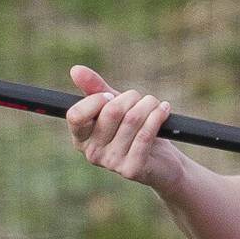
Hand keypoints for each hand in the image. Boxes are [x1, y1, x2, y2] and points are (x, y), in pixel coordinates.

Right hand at [65, 66, 185, 191]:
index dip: (96, 99)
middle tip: (141, 99)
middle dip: (131, 97)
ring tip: (155, 104)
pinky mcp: (132, 169)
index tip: (110, 96)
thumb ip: (94, 89)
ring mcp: (111, 163)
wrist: (161, 161)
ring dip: (148, 104)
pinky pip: (145, 134)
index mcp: (81, 138)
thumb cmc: (134, 129)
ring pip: (132, 119)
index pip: (76, 115)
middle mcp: (92, 153)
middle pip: (110, 112)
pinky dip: (157, 116)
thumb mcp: (114, 106)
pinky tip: (164, 110)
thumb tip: (75, 70)